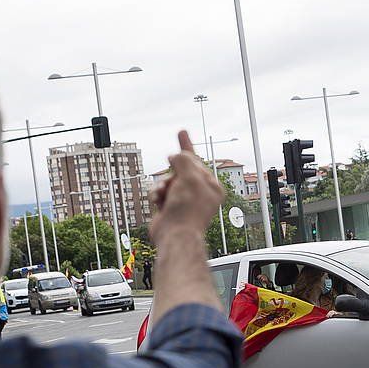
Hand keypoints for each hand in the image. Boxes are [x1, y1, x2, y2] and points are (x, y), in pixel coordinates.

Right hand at [149, 130, 224, 245]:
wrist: (175, 235)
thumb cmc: (188, 210)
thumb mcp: (189, 176)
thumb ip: (183, 160)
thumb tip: (174, 156)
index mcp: (211, 187)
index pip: (198, 161)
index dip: (187, 146)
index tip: (181, 132)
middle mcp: (199, 194)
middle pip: (182, 170)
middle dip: (172, 169)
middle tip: (169, 160)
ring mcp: (184, 202)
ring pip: (168, 181)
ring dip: (162, 183)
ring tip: (163, 191)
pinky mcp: (170, 208)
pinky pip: (160, 192)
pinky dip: (157, 194)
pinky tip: (157, 199)